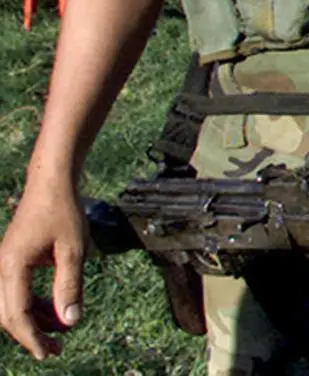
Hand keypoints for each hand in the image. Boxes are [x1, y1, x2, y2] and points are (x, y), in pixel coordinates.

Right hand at [0, 179, 86, 358]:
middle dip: (31, 335)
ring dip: (34, 321)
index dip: (32, 338)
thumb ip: (69, 286)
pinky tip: (55, 309)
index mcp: (12, 267)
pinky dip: (34, 305)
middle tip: (57, 349)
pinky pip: (17, 292)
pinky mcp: (13, 262)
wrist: (51, 184)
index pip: (17, 314)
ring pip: (12, 305)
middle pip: (8, 315)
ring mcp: (5, 265)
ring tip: (60, 332)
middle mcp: (2, 269)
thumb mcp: (73, 250)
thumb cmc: (63, 212)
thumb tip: (70, 321)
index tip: (50, 353)